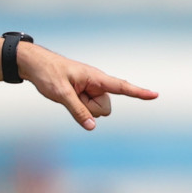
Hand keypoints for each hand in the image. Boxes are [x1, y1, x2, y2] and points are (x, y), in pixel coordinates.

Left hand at [18, 44, 158, 129]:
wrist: (35, 65)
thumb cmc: (49, 74)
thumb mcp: (61, 93)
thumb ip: (77, 110)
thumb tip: (92, 126)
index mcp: (96, 78)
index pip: (121, 87)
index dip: (139, 93)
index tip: (156, 95)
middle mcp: (97, 84)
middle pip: (104, 109)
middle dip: (89, 108)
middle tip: (70, 94)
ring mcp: (91, 91)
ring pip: (96, 112)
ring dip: (82, 108)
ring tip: (66, 93)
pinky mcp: (85, 95)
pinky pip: (87, 110)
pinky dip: (78, 107)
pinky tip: (67, 96)